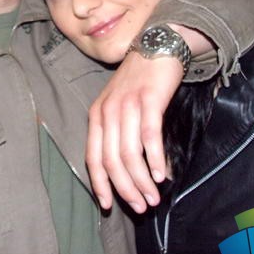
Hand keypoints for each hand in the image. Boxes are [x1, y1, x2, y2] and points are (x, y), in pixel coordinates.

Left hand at [86, 51, 183, 212]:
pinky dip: (154, 159)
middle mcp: (107, 111)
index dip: (100, 184)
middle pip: (111, 160)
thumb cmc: (139, 81)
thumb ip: (118, 132)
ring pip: (129, 153)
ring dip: (141, 180)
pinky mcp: (148, 99)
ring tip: (153, 197)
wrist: (157, 46)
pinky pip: (149, 136)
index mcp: (96, 115)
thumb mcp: (118, 104)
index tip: (109, 206)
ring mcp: (127, 105)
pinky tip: (161, 175)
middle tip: (141, 206)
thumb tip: (128, 169)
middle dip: (125, 188)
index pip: (92, 157)